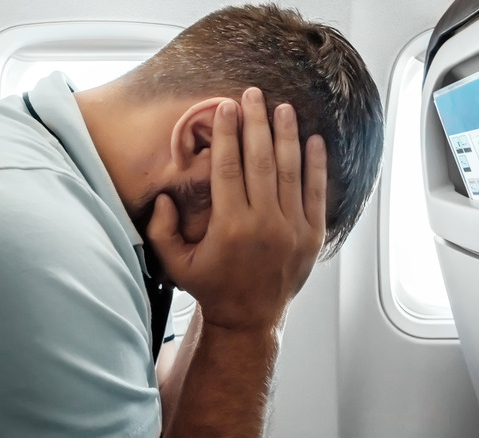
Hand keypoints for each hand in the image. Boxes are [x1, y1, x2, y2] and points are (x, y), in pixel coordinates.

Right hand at [147, 87, 326, 331]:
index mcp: (229, 226)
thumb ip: (161, 230)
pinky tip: (314, 141)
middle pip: (260, 161)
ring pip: (290, 172)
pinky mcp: (311, 236)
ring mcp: (292, 229)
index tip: (227, 107)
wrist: (250, 318)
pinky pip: (316, 193)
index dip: (228, 134)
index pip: (228, 168)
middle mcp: (263, 223)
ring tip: (283, 108)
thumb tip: (164, 197)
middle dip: (256, 123)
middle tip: (254, 94)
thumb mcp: (175, 263)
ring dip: (286, 136)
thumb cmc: (211, 286)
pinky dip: (316, 166)